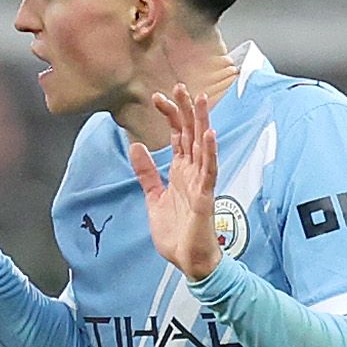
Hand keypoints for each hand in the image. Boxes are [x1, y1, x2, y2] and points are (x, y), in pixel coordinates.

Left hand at [129, 85, 219, 280]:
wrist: (188, 261)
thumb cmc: (177, 233)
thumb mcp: (154, 198)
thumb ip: (147, 173)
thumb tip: (136, 146)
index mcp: (181, 172)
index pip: (177, 136)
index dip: (170, 115)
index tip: (158, 97)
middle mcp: (193, 173)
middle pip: (191, 134)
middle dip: (186, 110)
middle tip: (180, 85)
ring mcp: (201, 183)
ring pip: (203, 146)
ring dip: (202, 123)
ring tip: (201, 100)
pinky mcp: (206, 197)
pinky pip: (210, 171)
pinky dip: (210, 153)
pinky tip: (210, 136)